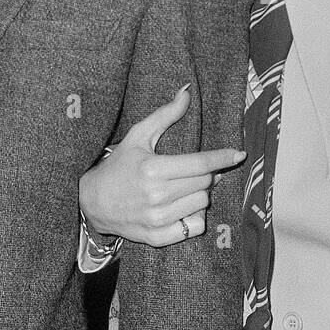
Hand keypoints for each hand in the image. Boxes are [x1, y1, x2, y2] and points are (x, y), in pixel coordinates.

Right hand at [79, 84, 245, 247]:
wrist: (91, 202)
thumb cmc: (119, 166)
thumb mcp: (138, 136)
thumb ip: (165, 115)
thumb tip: (187, 92)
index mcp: (153, 169)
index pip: (200, 163)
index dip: (222, 157)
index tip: (238, 154)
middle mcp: (157, 196)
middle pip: (205, 183)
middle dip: (205, 174)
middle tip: (192, 171)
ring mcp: (157, 219)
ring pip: (202, 204)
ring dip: (199, 194)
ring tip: (184, 188)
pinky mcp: (157, 237)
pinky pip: (194, 227)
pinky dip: (194, 217)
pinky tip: (182, 208)